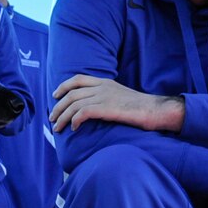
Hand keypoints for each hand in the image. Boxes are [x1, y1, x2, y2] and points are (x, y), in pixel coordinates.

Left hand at [50, 74, 182, 132]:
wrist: (156, 110)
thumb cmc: (140, 108)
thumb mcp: (120, 96)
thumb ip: (105, 97)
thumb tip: (92, 108)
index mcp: (105, 82)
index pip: (78, 79)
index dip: (63, 86)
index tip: (55, 96)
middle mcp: (103, 87)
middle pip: (71, 93)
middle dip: (58, 106)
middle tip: (52, 118)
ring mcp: (105, 97)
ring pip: (74, 104)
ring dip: (62, 117)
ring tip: (57, 127)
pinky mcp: (107, 108)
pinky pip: (83, 112)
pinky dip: (74, 120)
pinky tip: (73, 128)